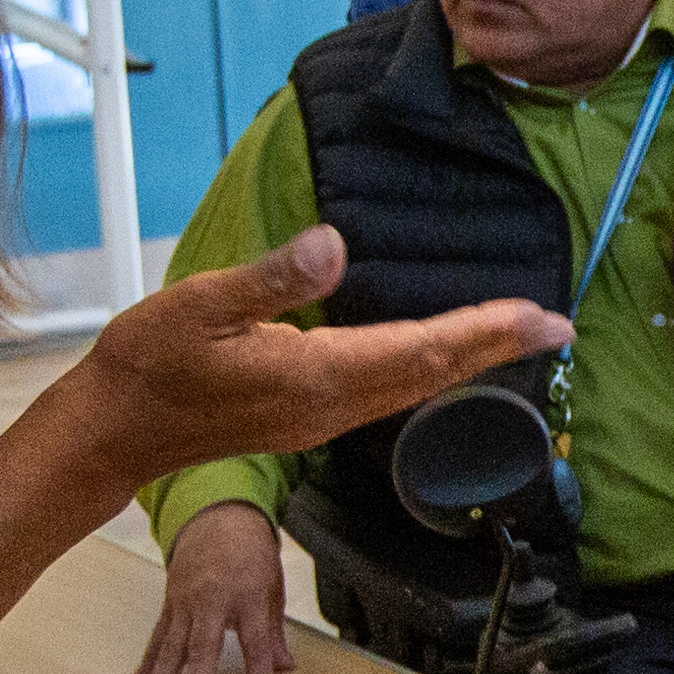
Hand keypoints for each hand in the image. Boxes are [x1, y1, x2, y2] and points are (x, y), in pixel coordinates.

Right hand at [51, 228, 563, 501]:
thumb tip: (333, 244)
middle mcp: (331, 405)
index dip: (484, 332)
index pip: (421, 350)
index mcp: (315, 375)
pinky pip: (386, 393)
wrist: (115, 430)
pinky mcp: (307, 417)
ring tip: (517, 335)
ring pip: (413, 387)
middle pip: (432, 374)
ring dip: (468, 359)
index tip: (540, 317)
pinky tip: (441, 356)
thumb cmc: (149, 363)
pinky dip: (427, 368)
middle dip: (497, 347)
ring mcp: (321, 418)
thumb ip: (270, 276)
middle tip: (558, 325)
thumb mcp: (201, 304)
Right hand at [131, 500, 294, 673]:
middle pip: (203, 648)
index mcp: (247, 598)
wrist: (218, 518)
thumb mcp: (272, 589)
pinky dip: (145, 664)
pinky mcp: (169, 603)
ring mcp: (186, 603)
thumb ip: (274, 632)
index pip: (255, 642)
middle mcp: (213, 601)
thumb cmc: (251, 555)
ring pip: (171, 646)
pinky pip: (156, 637)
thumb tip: (285, 668)